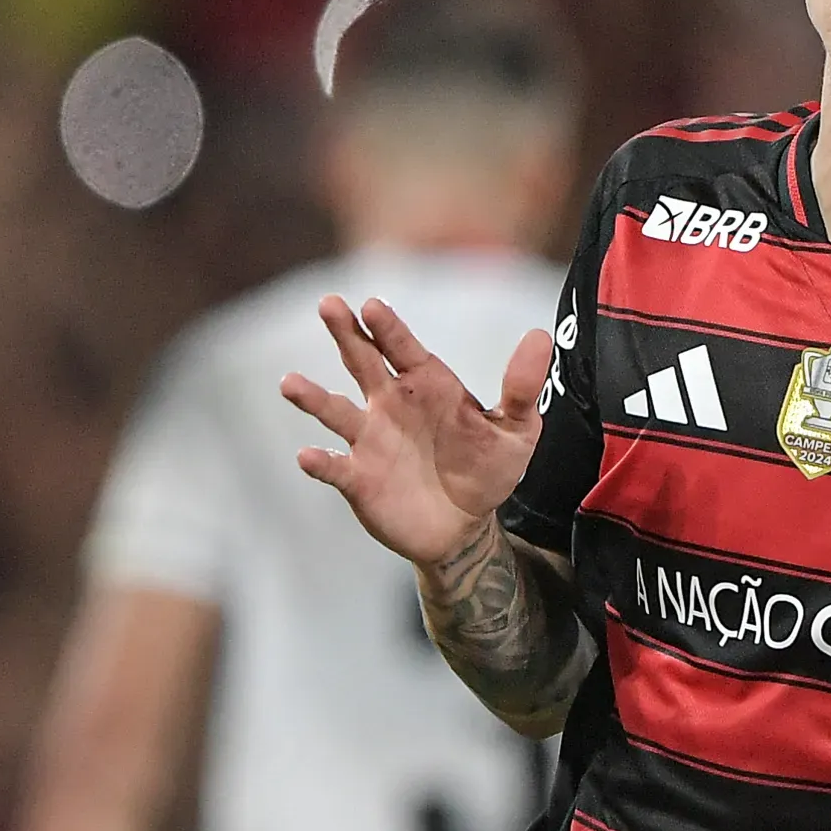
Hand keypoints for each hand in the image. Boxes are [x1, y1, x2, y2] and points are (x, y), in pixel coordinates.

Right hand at [283, 298, 551, 568]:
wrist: (465, 527)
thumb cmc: (486, 469)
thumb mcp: (515, 430)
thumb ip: (522, 387)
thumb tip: (540, 336)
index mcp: (426, 384)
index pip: (403, 347)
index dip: (388, 327)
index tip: (371, 305)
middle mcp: (390, 404)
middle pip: (362, 362)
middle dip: (346, 334)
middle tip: (328, 304)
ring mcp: (370, 440)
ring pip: (336, 412)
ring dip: (312, 397)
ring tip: (290, 383)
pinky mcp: (358, 479)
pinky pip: (336, 467)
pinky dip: (321, 461)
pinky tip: (309, 455)